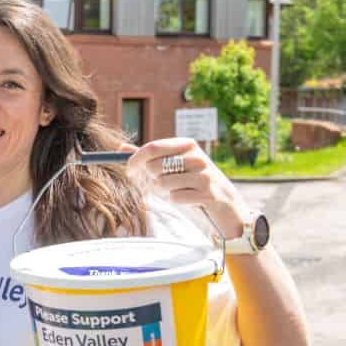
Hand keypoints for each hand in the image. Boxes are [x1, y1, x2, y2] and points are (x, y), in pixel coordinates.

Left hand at [121, 138, 248, 237]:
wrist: (225, 202)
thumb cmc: (193, 181)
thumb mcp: (175, 163)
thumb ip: (149, 156)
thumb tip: (121, 147)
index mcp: (186, 144)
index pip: (152, 147)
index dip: (135, 160)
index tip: (129, 171)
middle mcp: (196, 156)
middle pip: (154, 166)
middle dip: (153, 178)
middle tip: (166, 181)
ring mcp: (203, 175)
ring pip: (162, 183)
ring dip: (166, 190)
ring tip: (181, 189)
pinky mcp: (207, 194)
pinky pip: (174, 198)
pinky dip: (177, 200)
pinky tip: (190, 198)